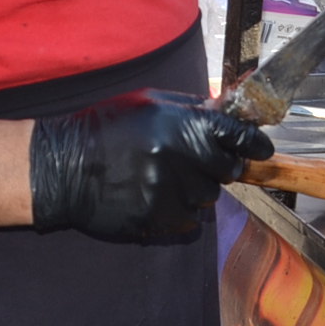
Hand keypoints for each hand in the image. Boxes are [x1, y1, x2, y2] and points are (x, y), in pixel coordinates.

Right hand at [28, 90, 273, 239]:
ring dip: (196, 191)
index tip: (261, 149)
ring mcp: (168, 189)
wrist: (63, 166)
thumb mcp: (150, 103)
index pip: (238, 135)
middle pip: (227, 170)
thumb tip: (228, 111)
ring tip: (167, 179)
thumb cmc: (107, 128)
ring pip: (209, 198)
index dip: (254, 143)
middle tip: (196, 163)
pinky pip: (190, 222)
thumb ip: (192, 109)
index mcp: (182, 122)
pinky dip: (181, 213)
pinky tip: (157, 198)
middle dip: (218, 166)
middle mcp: (179, 155)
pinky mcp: (156, 217)